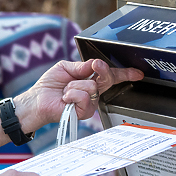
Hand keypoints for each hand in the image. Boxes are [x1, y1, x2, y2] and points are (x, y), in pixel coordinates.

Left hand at [16, 59, 142, 127]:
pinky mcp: (84, 112)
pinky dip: (71, 93)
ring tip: (66, 90)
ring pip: (92, 86)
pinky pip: (84, 96)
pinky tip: (65, 98)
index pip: (110, 76)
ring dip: (74, 85)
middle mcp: (93, 93)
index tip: (137, 72)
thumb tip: (95, 63)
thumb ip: (82, 66)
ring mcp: (90, 103)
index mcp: (90, 81)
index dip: (124, 73)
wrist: (37, 100)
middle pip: (107, 79)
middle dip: (101, 70)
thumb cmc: (50, 86)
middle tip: (95, 67)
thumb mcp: (66, 67)